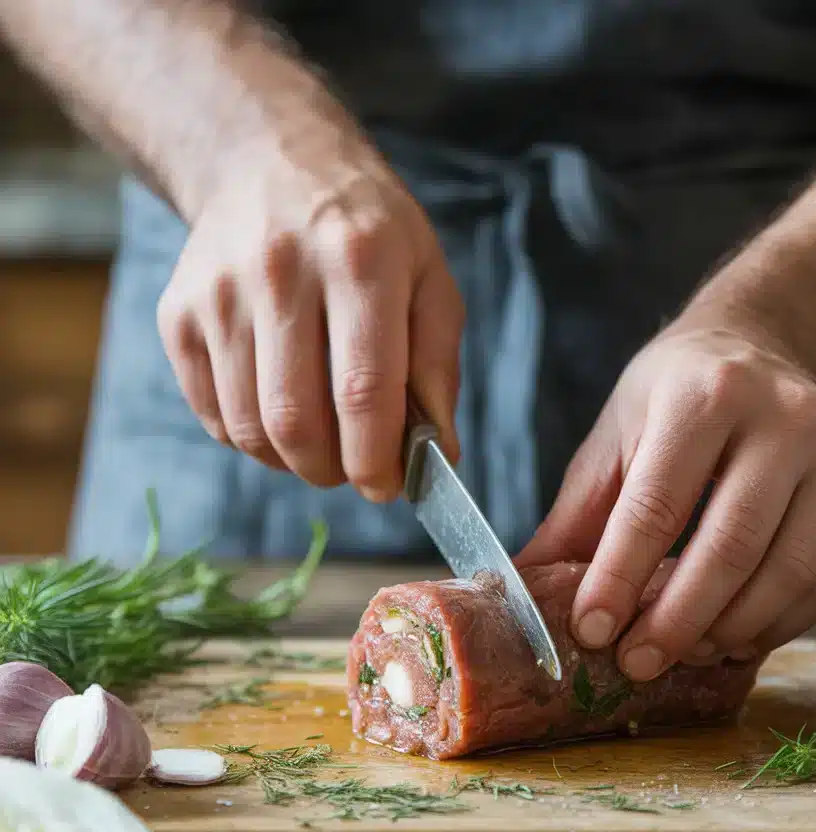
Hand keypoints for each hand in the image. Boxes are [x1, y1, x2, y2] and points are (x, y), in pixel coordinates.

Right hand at [156, 123, 463, 499]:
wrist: (268, 162)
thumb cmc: (367, 231)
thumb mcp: (428, 277)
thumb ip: (438, 367)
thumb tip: (437, 454)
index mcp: (359, 260)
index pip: (362, 389)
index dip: (375, 457)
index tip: (386, 486)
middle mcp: (280, 271)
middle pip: (296, 420)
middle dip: (332, 470)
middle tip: (354, 469)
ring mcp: (218, 294)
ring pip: (249, 428)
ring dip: (292, 461)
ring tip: (321, 442)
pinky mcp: (177, 314)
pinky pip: (213, 415)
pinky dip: (250, 438)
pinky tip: (278, 411)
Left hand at [516, 324, 815, 679]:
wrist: (762, 350)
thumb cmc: (674, 399)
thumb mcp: (615, 437)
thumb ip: (577, 517)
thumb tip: (524, 592)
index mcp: (703, 395)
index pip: (657, 505)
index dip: (620, 578)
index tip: (593, 632)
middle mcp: (782, 417)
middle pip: (730, 545)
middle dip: (678, 619)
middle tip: (638, 663)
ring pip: (789, 571)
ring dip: (731, 629)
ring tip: (685, 652)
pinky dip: (783, 623)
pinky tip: (738, 637)